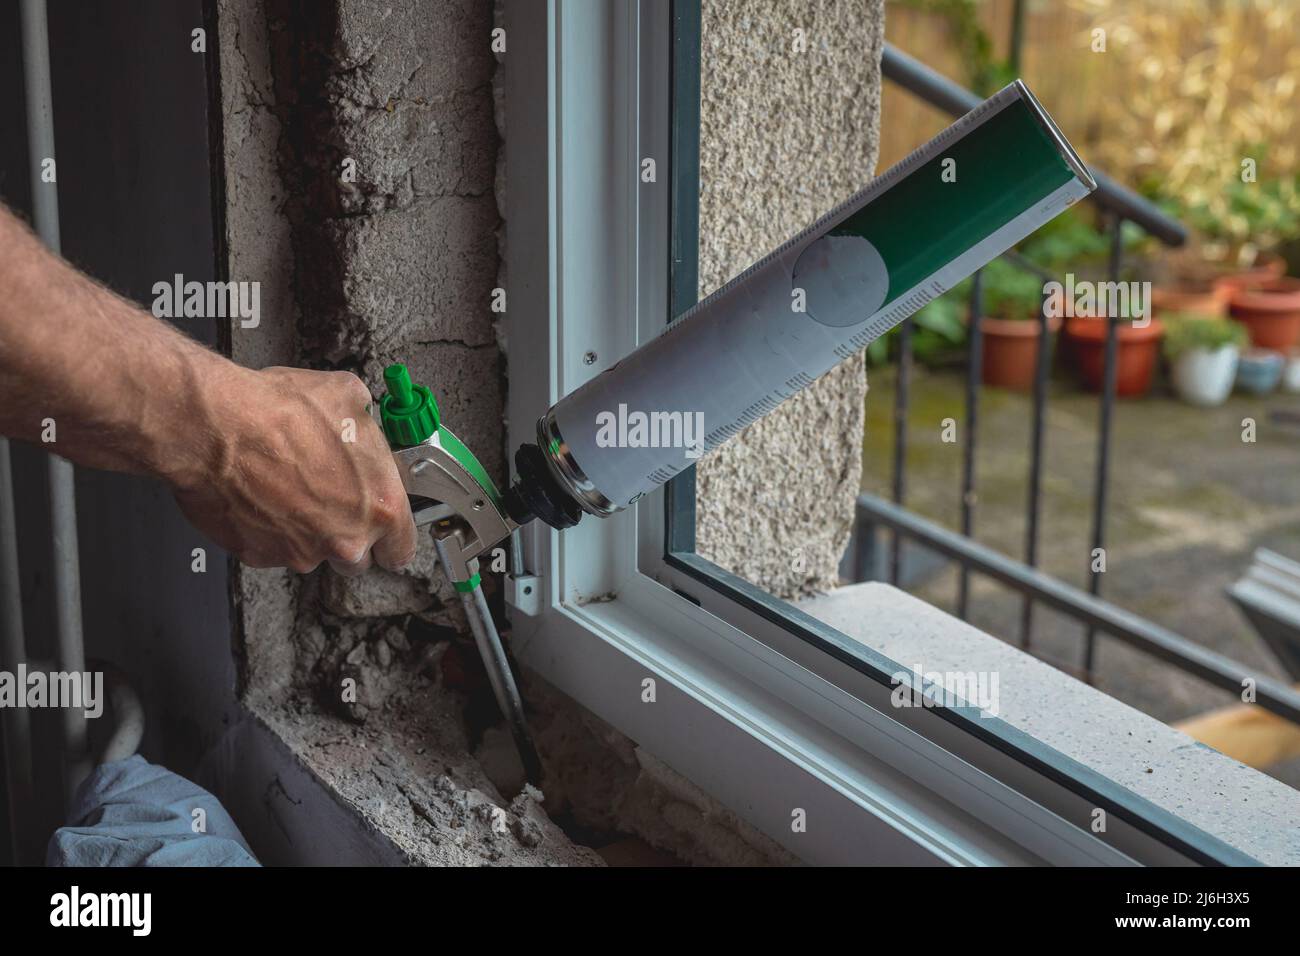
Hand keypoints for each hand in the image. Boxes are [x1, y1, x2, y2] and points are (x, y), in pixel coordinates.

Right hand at [169, 363, 416, 574]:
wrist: (214, 427)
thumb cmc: (278, 413)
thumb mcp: (348, 397)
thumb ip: (367, 424)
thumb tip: (362, 418)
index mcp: (380, 506)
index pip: (403, 547)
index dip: (393, 537)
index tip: (384, 529)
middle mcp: (344, 538)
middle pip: (357, 558)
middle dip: (348, 534)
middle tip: (331, 501)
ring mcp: (301, 552)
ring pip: (313, 553)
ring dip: (308, 530)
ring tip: (290, 489)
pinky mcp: (259, 556)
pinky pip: (272, 549)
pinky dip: (269, 529)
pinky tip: (262, 495)